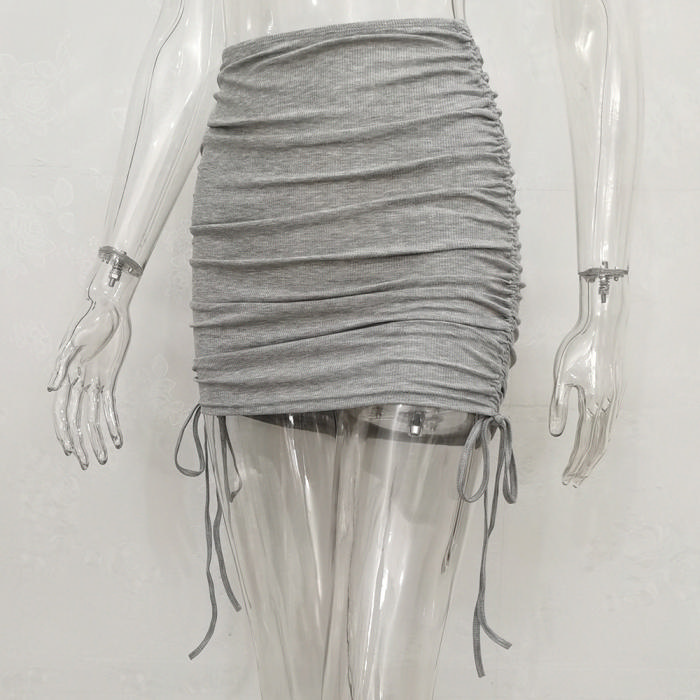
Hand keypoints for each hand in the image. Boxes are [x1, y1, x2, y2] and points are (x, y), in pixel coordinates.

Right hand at [47, 261, 137, 468]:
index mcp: (66, 377)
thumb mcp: (73, 342)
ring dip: (98, 438)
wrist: (110, 310)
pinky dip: (113, 423)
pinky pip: (110, 406)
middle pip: (80, 420)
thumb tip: (50, 389)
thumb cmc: (89, 322)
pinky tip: (117, 438)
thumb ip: (61, 366)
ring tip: (104, 457)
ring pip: (94, 418)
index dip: (66, 432)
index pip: (64, 412)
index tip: (70, 450)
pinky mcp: (109, 379)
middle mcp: (79, 384)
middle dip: (84, 443)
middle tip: (91, 464)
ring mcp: (94, 383)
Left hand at [549, 276, 628, 485]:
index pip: (583, 443)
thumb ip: (559, 406)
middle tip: (570, 483)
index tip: (566, 478)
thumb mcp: (561, 376)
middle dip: (583, 466)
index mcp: (592, 403)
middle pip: (596, 446)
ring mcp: (614, 401)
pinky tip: (594, 446)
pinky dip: (601, 441)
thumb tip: (557, 433)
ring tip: (580, 471)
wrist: (602, 329)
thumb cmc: (577, 349)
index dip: (575, 463)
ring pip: (605, 437)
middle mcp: (606, 406)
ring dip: (592, 457)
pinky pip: (609, 425)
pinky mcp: (616, 395)